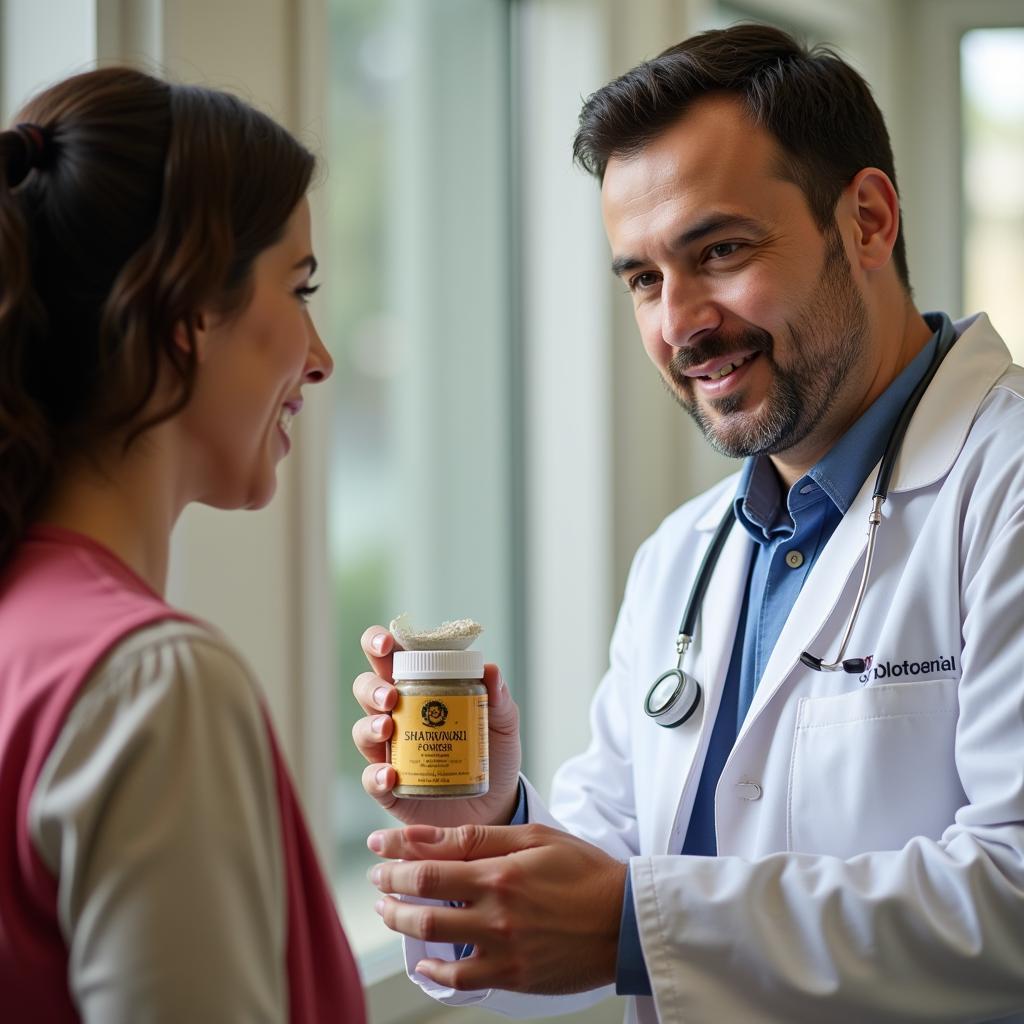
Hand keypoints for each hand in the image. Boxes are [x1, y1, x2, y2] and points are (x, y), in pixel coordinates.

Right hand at [352, 626, 521, 827]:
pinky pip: (371, 778)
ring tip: (387, 728)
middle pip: (366, 688)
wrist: (495, 803)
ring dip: (369, 725)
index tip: (387, 644)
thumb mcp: (502, 723)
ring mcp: (391, 750)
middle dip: (371, 687)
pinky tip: (390, 776)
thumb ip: (498, 698)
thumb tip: (491, 671)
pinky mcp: (390, 786)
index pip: (391, 658)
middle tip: (390, 695)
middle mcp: (398, 715)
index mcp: (420, 688)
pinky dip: (376, 776)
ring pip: (362, 729)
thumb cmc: (493, 753)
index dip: (379, 643)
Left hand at [367, 823, 626, 994]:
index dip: (395, 856)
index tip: (377, 849)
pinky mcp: (512, 977)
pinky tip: (424, 960)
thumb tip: (428, 836)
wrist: (625, 921)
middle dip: (390, 889)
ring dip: (402, 922)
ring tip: (389, 911)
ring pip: (432, 939)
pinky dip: (434, 970)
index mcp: (500, 873)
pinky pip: (459, 979)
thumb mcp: (535, 838)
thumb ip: (478, 839)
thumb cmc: (584, 871)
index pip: (429, 864)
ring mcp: (502, 948)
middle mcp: (495, 912)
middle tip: (379, 880)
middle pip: (421, 902)